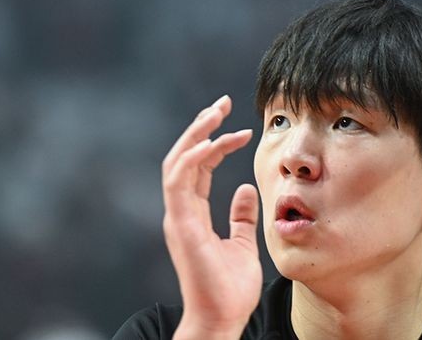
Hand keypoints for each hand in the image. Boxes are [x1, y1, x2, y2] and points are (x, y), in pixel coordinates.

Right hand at [161, 95, 260, 338]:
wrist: (220, 320)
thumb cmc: (229, 290)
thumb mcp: (242, 245)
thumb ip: (241, 217)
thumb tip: (245, 189)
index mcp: (191, 215)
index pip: (197, 169)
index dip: (213, 143)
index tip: (235, 124)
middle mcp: (179, 212)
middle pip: (182, 158)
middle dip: (200, 127)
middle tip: (221, 102)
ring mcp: (176, 217)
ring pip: (176, 162)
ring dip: (195, 134)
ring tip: (216, 112)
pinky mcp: (179, 225)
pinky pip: (179, 181)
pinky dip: (194, 158)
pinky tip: (213, 142)